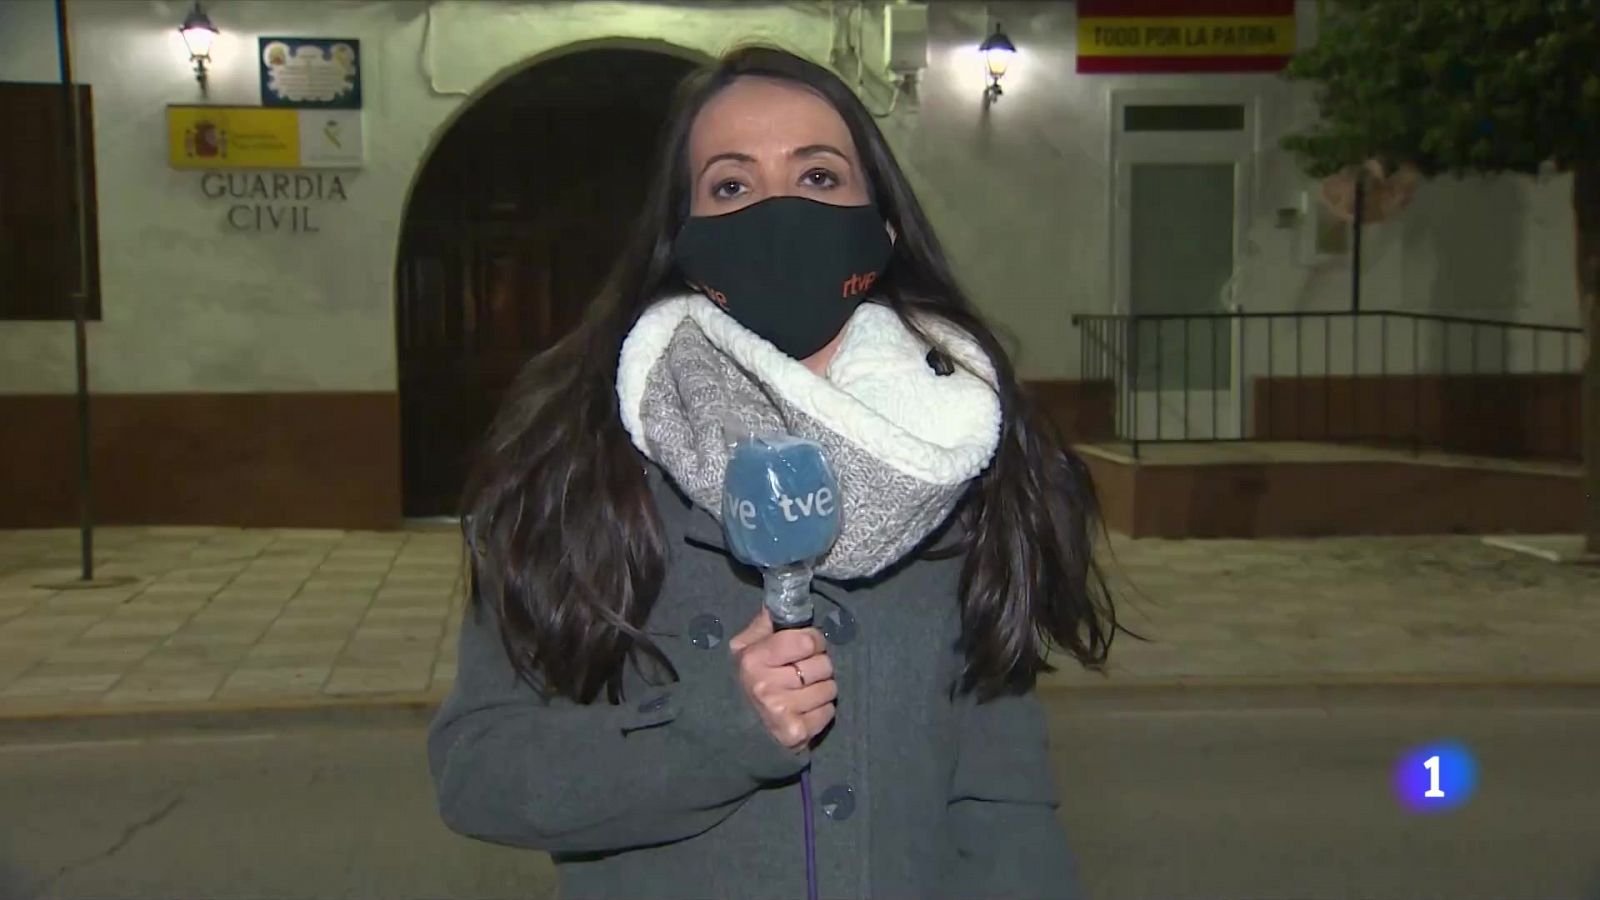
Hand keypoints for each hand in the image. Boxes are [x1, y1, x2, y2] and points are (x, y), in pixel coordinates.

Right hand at [728, 610, 835, 749]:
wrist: (741, 728)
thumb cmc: (751, 679)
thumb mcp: (748, 647)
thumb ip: (766, 622)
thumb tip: (781, 596)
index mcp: (754, 658)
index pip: (807, 641)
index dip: (813, 642)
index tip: (807, 648)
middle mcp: (765, 685)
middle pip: (823, 665)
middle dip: (819, 667)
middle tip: (804, 673)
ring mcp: (780, 711)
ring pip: (829, 689)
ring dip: (822, 690)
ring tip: (805, 692)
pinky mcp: (794, 733)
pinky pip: (828, 712)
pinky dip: (822, 711)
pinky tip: (805, 710)